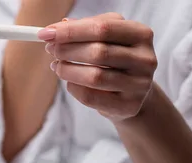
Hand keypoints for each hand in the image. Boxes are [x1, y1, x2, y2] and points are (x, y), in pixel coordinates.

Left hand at [39, 12, 157, 120]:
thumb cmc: (115, 59)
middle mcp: (146, 59)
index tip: (45, 33)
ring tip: (57, 66)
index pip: (102, 28)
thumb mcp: (106, 38)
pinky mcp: (129, 105)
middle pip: (98, 52)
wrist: (132, 92)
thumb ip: (85, 28)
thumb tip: (56, 28)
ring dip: (67, 70)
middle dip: (67, 50)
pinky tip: (70, 82)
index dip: (71, 31)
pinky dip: (74, 88)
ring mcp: (140, 84)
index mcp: (141, 34)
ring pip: (94, 77)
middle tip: (50, 49)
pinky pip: (91, 97)